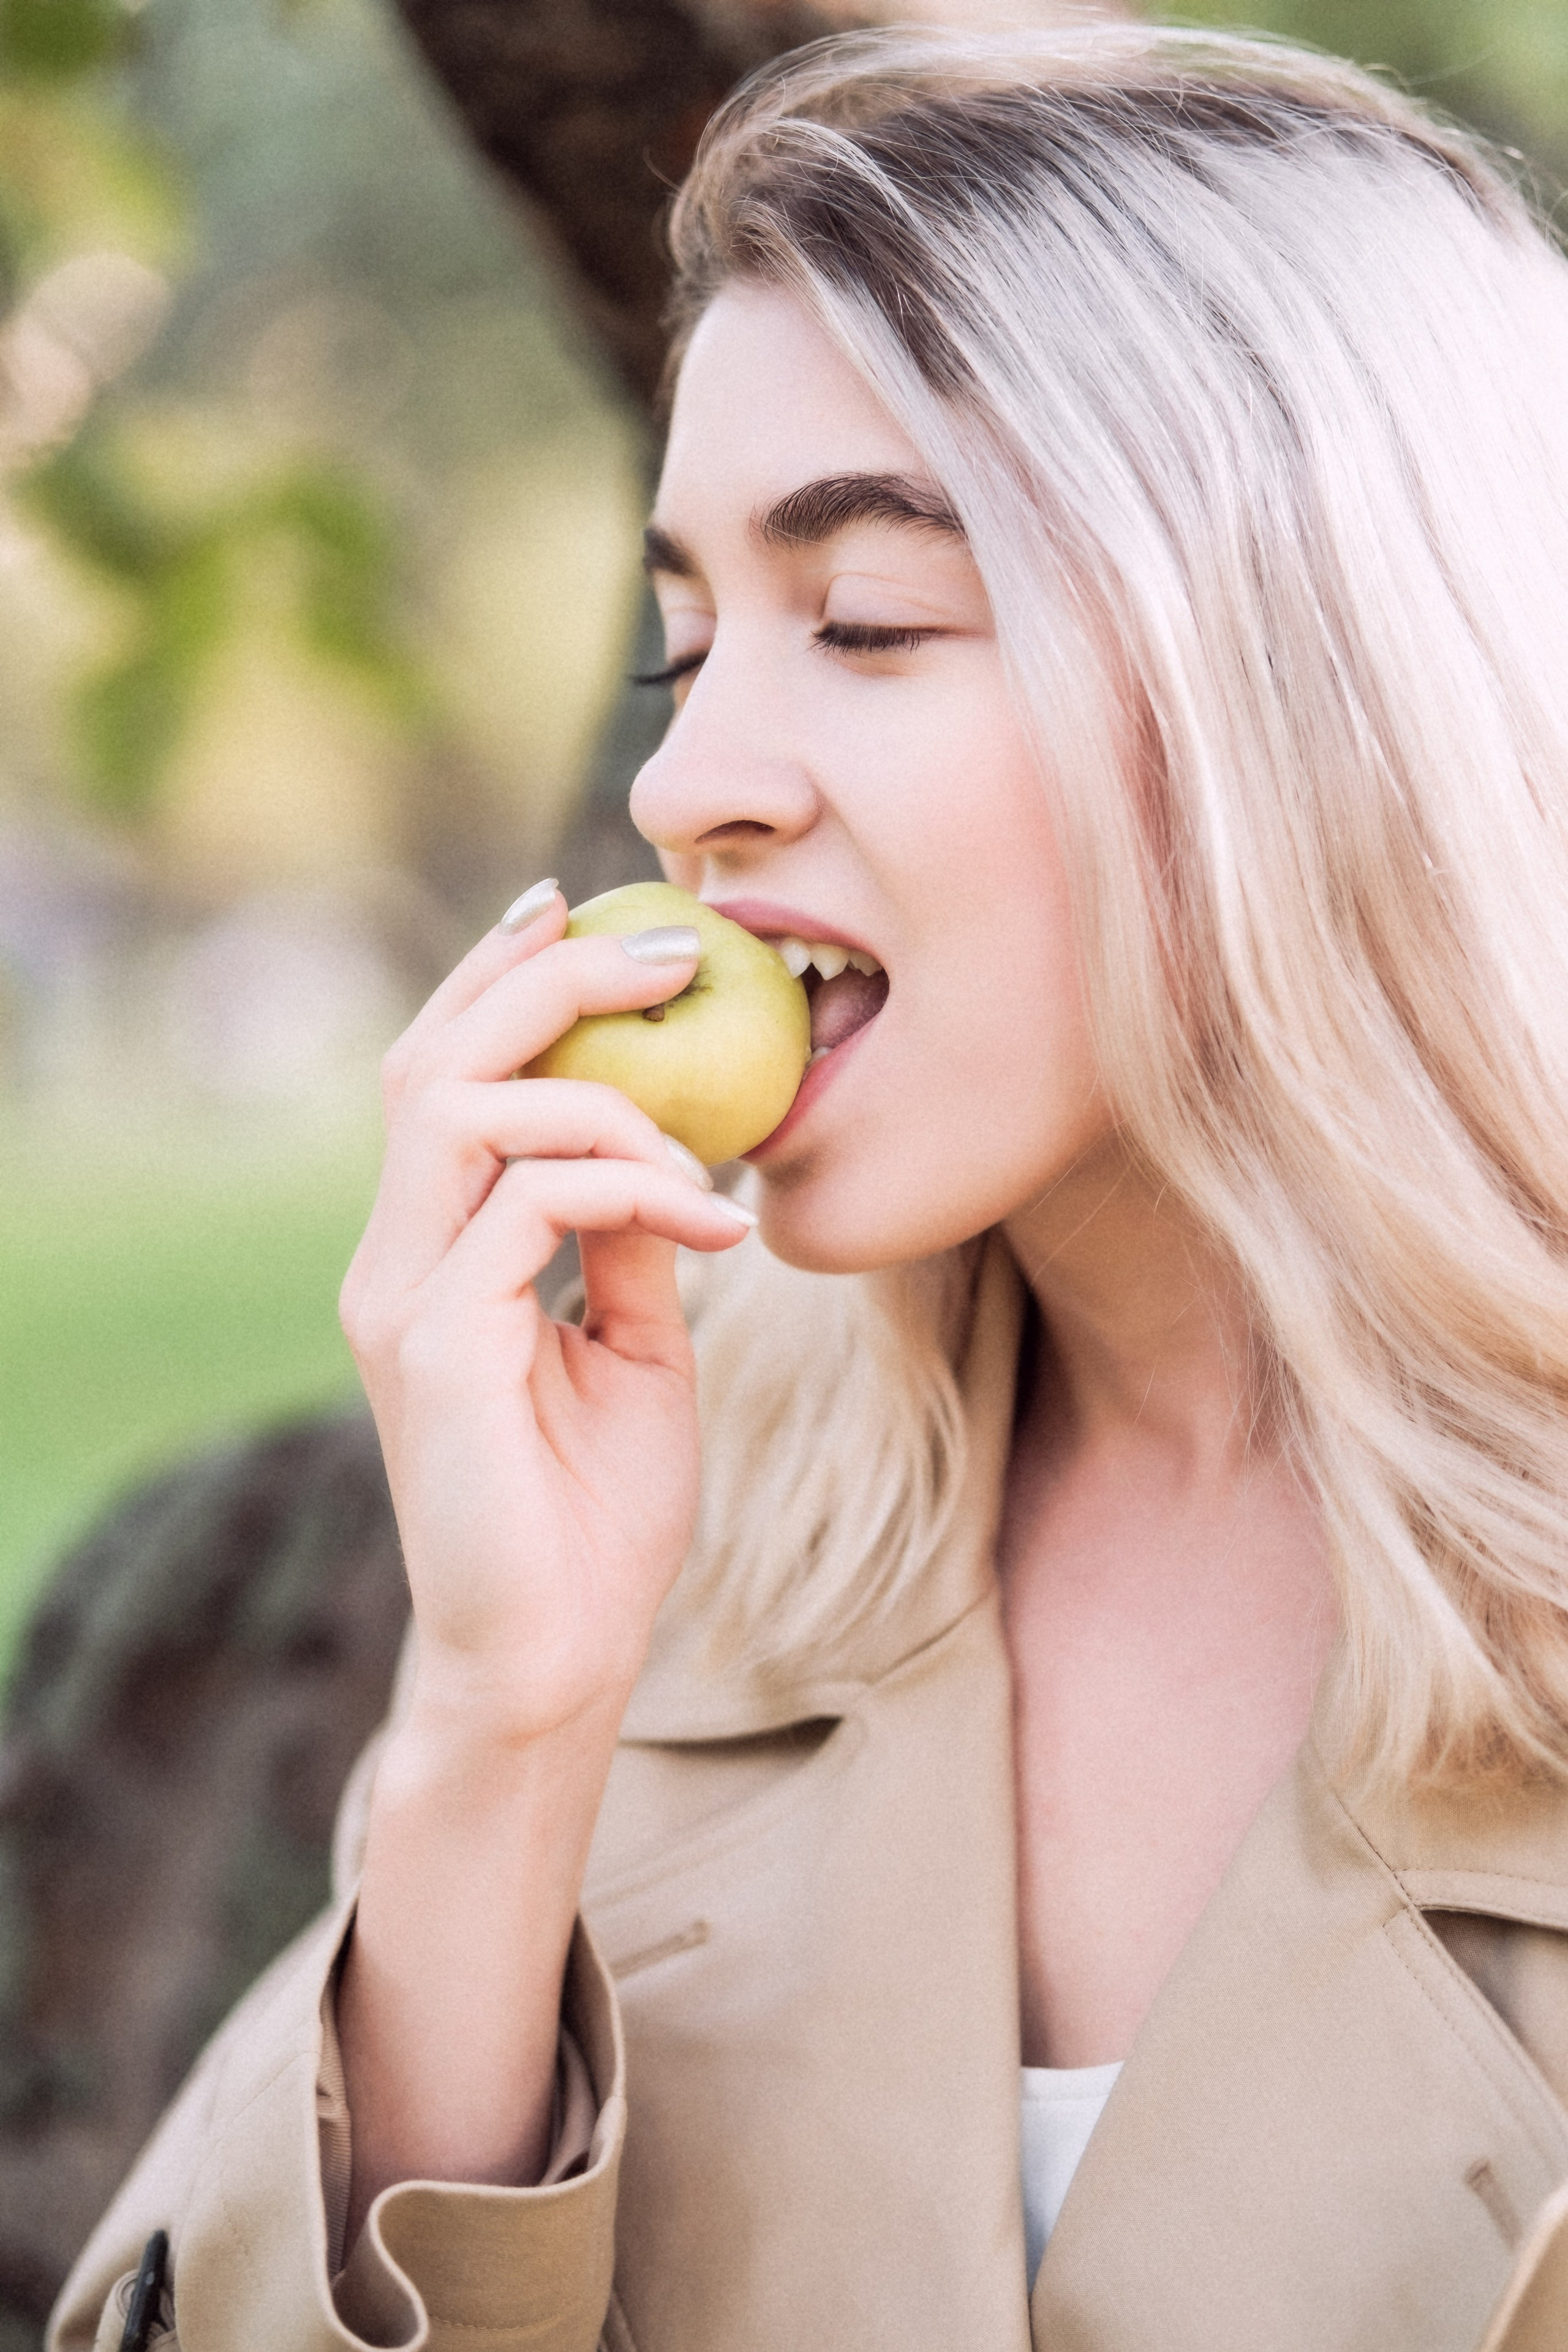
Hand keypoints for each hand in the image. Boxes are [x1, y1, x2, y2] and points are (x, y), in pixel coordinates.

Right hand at [340, 886, 754, 1749]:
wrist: (561, 1656)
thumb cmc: (598, 1511)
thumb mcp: (637, 1348)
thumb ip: (627, 1244)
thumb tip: (665, 1146)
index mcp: (431, 1255)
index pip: (438, 1077)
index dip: (499, 979)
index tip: (580, 909)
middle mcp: (395, 1263)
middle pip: (431, 1062)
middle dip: (546, 981)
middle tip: (667, 953)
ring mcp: (402, 1301)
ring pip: (462, 1111)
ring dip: (602, 1095)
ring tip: (703, 1149)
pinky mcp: (434, 1347)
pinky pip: (530, 1206)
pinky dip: (633, 1188)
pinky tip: (714, 1225)